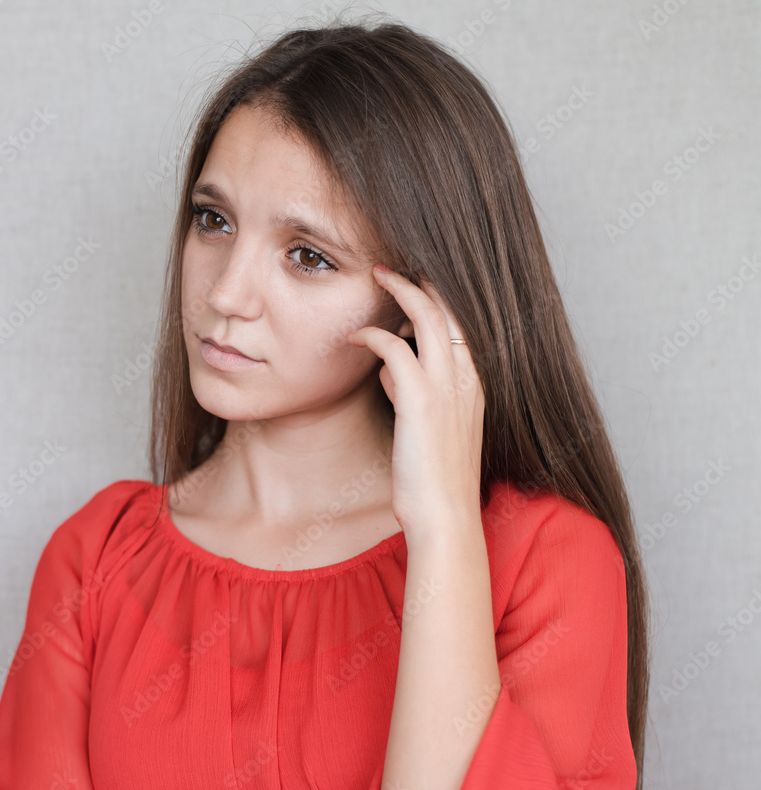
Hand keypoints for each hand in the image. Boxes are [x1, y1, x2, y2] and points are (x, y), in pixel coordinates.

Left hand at [346, 263, 484, 547]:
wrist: (443, 517)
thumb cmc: (431, 476)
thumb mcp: (427, 425)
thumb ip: (412, 390)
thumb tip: (388, 367)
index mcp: (475, 382)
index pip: (462, 321)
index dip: (438, 294)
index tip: (411, 280)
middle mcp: (468, 377)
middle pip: (450, 307)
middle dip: (420, 279)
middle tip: (390, 266)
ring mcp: (448, 387)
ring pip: (428, 315)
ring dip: (400, 290)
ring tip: (376, 275)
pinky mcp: (422, 401)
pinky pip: (395, 349)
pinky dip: (372, 336)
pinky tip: (352, 338)